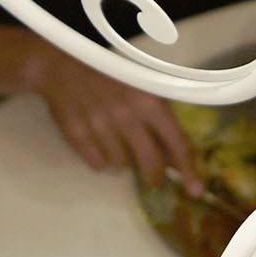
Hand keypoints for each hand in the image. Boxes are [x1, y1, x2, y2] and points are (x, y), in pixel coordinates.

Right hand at [35, 54, 198, 188]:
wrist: (60, 66)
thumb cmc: (109, 78)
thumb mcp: (142, 91)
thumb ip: (162, 124)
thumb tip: (179, 160)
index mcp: (149, 102)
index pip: (177, 144)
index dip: (188, 171)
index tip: (195, 190)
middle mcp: (127, 116)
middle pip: (151, 163)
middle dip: (154, 175)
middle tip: (153, 179)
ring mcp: (100, 126)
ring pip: (123, 164)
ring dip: (123, 158)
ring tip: (114, 138)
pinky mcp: (78, 135)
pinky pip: (98, 163)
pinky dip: (100, 157)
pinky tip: (97, 138)